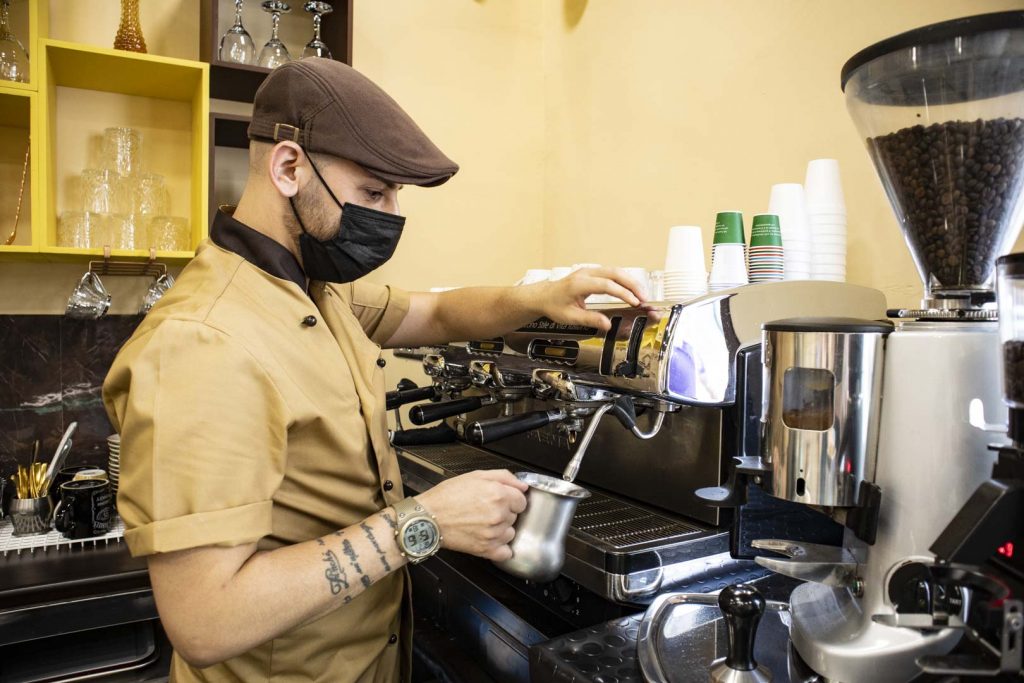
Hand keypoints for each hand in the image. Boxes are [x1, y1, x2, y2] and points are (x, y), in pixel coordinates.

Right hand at [416, 469, 528, 560]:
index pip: (522, 500)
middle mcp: (499, 515)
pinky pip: (506, 552)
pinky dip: (500, 548)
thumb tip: (523, 485)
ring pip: (510, 532)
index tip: (501, 500)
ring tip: (483, 524)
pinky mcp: (486, 550)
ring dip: (501, 529)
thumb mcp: (476, 476)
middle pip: (515, 516)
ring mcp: (494, 534)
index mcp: (499, 495)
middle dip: (505, 512)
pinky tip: (489, 540)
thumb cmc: (447, 496)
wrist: (428, 518)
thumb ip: (504, 477)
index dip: (512, 499)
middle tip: (485, 510)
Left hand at [527, 267, 646, 330]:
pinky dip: (623, 280)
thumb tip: (608, 325)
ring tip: (642, 295)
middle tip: (645, 298)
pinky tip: (631, 290)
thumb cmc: (555, 306)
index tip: (635, 303)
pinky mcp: (592, 273)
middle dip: (632, 284)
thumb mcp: (570, 317)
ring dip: (630, 281)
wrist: (543, 296)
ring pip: (615, 271)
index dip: (623, 293)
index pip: (607, 285)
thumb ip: (590, 320)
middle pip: (615, 273)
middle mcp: (586, 273)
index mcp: (580, 284)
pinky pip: (611, 273)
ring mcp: (589, 271)